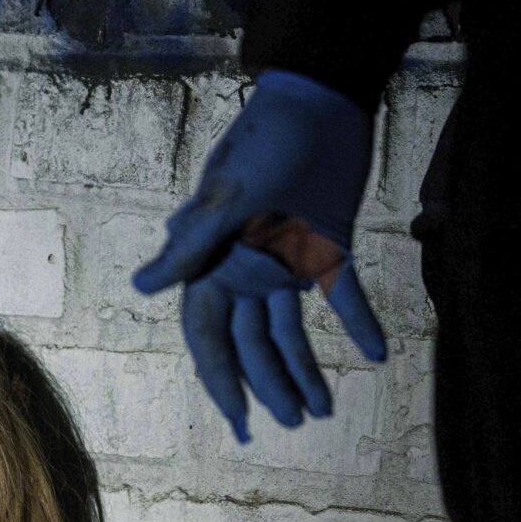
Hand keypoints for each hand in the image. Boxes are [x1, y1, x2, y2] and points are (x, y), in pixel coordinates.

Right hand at [133, 70, 387, 441]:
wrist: (322, 97)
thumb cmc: (266, 141)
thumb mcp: (227, 196)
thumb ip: (189, 246)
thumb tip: (142, 287)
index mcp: (213, 260)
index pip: (208, 334)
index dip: (221, 379)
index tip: (238, 418)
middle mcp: (245, 268)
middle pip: (252, 342)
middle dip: (269, 385)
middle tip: (293, 423)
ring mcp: (286, 258)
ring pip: (291, 329)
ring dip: (306, 368)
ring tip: (323, 410)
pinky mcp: (327, 242)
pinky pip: (343, 294)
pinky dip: (359, 323)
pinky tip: (378, 355)